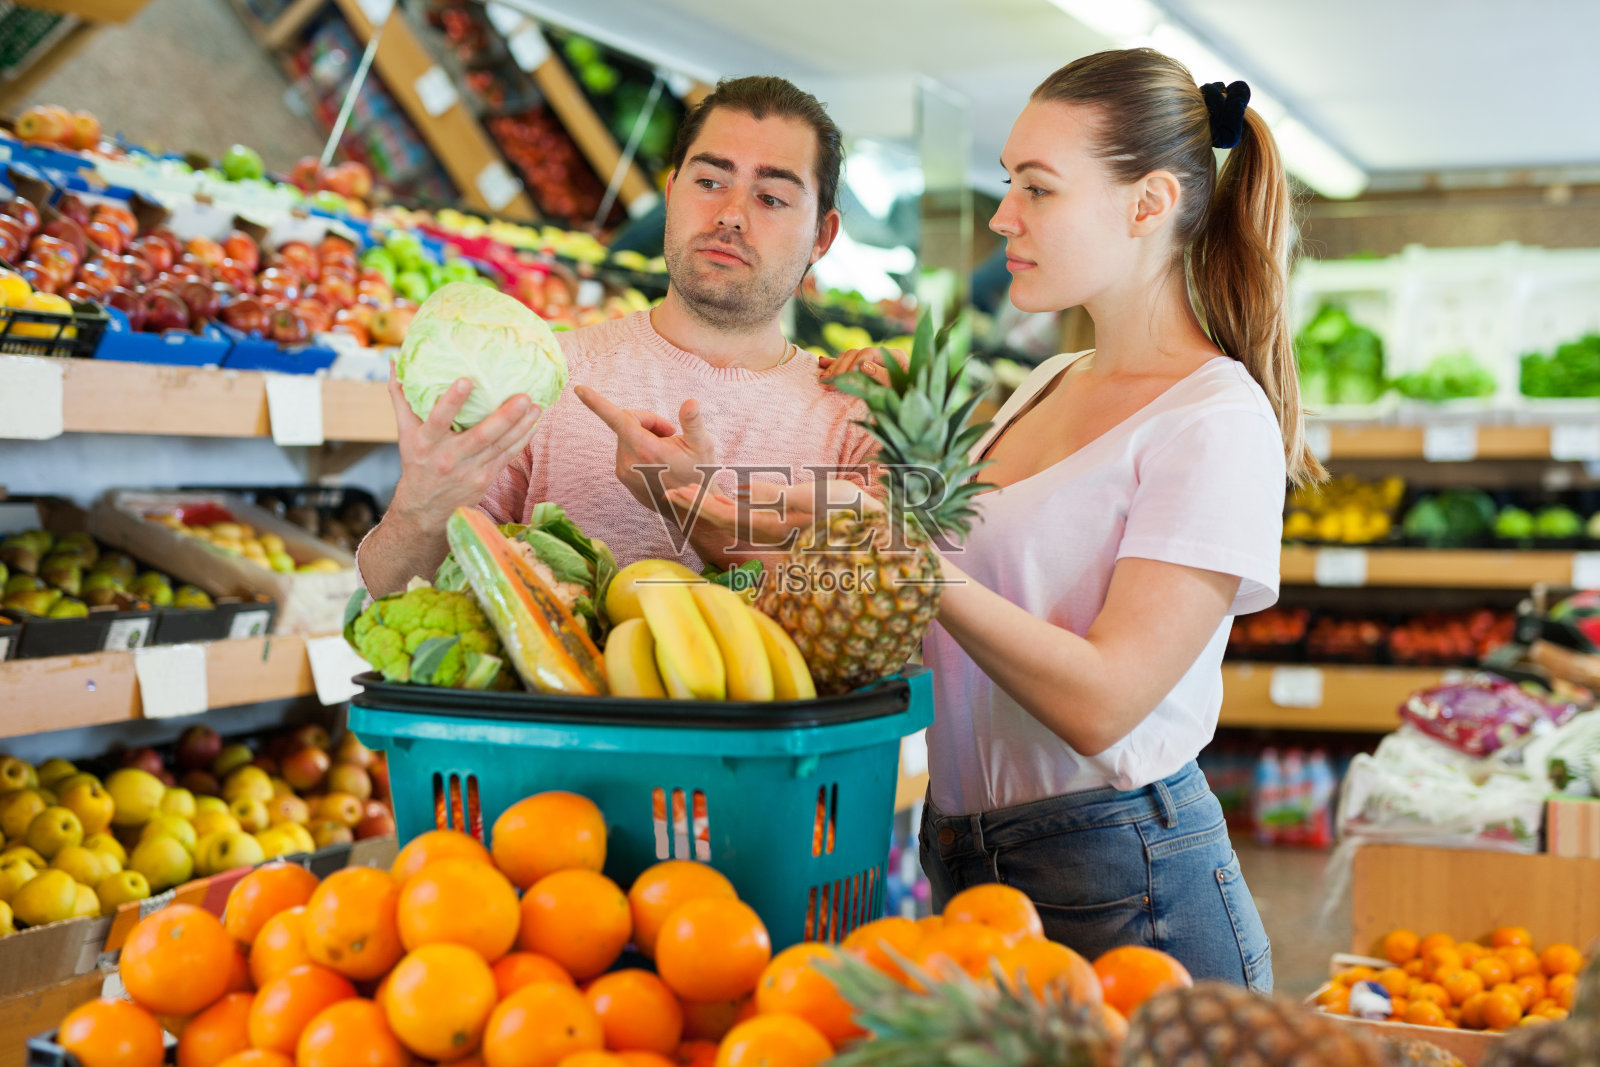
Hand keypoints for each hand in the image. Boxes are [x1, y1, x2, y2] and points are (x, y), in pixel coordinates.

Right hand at [386, 372, 541, 531]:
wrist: (425, 509)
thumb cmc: (416, 463)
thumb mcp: (404, 433)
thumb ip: (401, 397)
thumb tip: (393, 362)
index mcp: (425, 443)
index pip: (437, 420)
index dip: (452, 402)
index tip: (466, 380)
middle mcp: (448, 458)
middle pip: (480, 436)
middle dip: (504, 417)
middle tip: (523, 397)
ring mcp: (468, 471)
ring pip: (499, 447)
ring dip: (521, 427)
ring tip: (536, 406)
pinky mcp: (484, 480)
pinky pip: (506, 457)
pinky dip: (521, 441)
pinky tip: (533, 424)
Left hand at [576, 385, 714, 508]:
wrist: (692, 509)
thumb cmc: (698, 474)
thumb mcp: (702, 445)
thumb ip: (693, 422)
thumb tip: (690, 402)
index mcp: (644, 448)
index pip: (617, 418)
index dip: (596, 402)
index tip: (578, 389)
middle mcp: (628, 460)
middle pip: (628, 423)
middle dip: (648, 422)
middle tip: (671, 433)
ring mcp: (623, 471)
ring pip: (627, 437)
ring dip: (646, 436)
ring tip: (668, 450)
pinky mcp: (623, 478)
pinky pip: (627, 452)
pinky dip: (641, 450)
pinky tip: (660, 463)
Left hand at [664, 478, 882, 554]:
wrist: (878, 527)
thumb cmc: (851, 511)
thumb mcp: (816, 497)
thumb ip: (778, 496)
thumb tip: (743, 490)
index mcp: (775, 527)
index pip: (726, 517)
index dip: (699, 504)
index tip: (675, 490)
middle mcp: (772, 532)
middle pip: (725, 518)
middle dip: (698, 504)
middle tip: (670, 489)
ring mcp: (780, 529)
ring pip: (736, 517)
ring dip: (711, 503)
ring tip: (688, 490)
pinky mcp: (788, 521)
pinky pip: (752, 513)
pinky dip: (733, 503)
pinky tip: (725, 494)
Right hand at [818, 346, 907, 389]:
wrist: (914, 409)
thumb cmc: (908, 397)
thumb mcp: (898, 388)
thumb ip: (882, 376)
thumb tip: (864, 365)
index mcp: (894, 356)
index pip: (868, 353)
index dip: (854, 364)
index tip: (844, 378)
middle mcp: (882, 355)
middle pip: (855, 354)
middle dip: (839, 368)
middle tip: (827, 382)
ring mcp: (872, 362)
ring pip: (848, 357)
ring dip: (834, 367)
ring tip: (823, 379)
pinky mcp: (864, 370)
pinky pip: (846, 363)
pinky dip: (834, 364)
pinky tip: (821, 362)